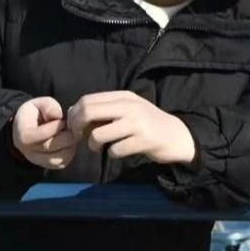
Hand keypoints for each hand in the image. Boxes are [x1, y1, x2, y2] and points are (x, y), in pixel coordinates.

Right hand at [12, 97, 76, 169]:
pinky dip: (69, 153)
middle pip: (51, 147)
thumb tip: (58, 116)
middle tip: (70, 128)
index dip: (56, 126)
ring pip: (58, 158)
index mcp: (23, 134)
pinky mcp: (47, 165)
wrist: (27, 128)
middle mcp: (27, 151)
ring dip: (69, 146)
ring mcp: (36, 160)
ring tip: (69, 135)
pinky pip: (62, 163)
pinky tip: (68, 143)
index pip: (42, 134)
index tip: (62, 120)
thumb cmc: (34, 114)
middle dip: (66, 136)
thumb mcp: (39, 103)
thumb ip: (48, 106)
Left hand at [67, 91, 196, 164]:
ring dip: (93, 145)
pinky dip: (112, 154)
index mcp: (124, 96)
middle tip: (80, 137)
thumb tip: (73, 113)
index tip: (75, 126)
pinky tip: (119, 151)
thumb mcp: (128, 110)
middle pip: (89, 112)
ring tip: (99, 148)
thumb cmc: (147, 124)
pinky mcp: (143, 141)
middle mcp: (129, 106)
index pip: (88, 99)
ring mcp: (137, 123)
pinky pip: (115, 150)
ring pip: (98, 134)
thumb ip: (104, 109)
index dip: (75, 115)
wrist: (176, 135)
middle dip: (78, 127)